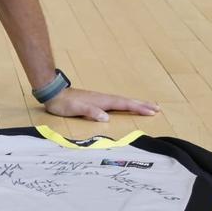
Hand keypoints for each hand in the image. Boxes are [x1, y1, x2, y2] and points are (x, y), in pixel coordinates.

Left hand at [44, 87, 159, 121]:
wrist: (53, 93)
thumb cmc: (64, 103)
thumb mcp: (76, 109)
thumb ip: (90, 112)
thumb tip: (106, 118)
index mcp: (102, 101)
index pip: (124, 104)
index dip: (138, 108)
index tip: (152, 111)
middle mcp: (104, 98)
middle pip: (127, 101)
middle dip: (142, 104)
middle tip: (157, 108)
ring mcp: (100, 99)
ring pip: (122, 101)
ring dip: (136, 103)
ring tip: (147, 106)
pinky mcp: (96, 101)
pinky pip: (116, 102)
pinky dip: (125, 104)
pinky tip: (125, 106)